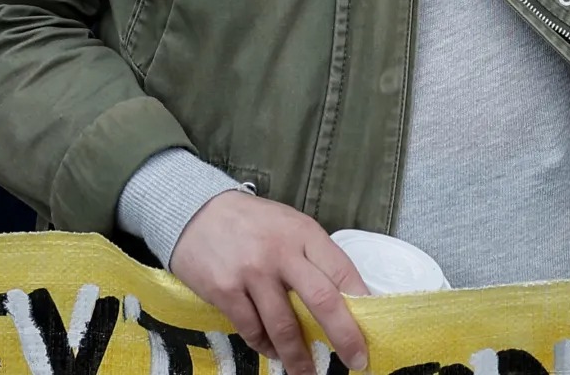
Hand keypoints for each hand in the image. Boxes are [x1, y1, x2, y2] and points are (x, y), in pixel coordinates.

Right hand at [169, 191, 368, 374]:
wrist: (197, 211)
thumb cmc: (253, 223)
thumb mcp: (288, 225)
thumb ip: (311, 256)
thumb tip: (342, 298)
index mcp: (303, 233)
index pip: (341, 269)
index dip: (361, 302)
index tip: (371, 328)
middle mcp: (281, 252)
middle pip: (322, 300)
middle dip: (343, 337)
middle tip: (356, 361)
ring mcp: (253, 272)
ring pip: (285, 327)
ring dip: (299, 357)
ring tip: (307, 372)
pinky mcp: (226, 291)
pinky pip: (253, 331)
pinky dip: (265, 347)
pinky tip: (271, 351)